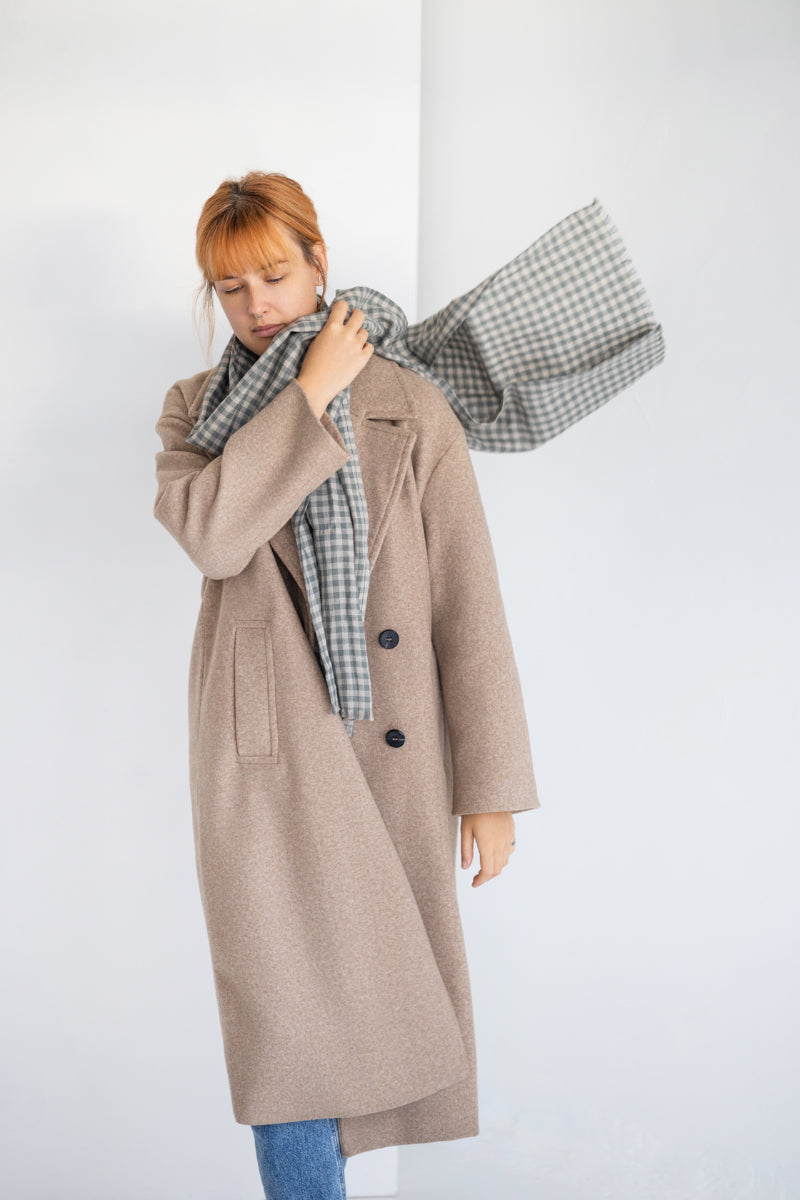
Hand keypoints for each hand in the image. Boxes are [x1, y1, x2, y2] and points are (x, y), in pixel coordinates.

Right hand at [296, 300, 374, 417]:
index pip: (343, 306)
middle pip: (359, 315)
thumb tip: (336, 323)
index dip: (343, 307)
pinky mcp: (362, 359)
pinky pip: (370, 347)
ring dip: (359, 335)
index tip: (343, 311)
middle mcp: (346, 334)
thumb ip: (328, 329)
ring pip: (365, 332)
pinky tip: (358, 352)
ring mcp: (355, 347)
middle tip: (353, 321)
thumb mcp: (316, 340)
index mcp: (332, 328)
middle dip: (356, 316)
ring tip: (352, 343)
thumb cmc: (312, 365)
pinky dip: (365, 348)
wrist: (317, 385)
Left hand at [460, 812, 515, 886]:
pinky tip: (493, 853)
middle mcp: (500, 843)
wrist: (490, 792)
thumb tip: (465, 868)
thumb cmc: (474, 810)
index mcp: (487, 843)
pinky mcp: (512, 832)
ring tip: (483, 866)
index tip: (473, 883)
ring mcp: (508, 838)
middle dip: (486, 877)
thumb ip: (466, 850)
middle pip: (497, 869)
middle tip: (475, 877)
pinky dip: (502, 858)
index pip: (488, 871)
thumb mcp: (465, 829)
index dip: (481, 880)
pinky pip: (510, 851)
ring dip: (495, 868)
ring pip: (505, 861)